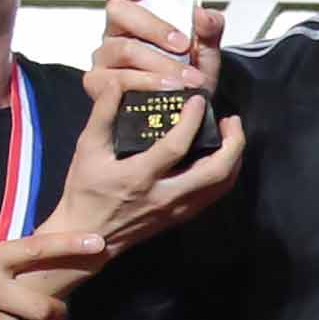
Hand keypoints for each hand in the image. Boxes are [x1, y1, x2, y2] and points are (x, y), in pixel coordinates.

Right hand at [51, 73, 240, 253]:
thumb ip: (102, 115)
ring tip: (231, 135)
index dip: (192, 120)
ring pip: (221, 186)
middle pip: (216, 172)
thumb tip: (115, 84)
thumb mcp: (87, 150)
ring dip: (233, 158)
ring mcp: (177, 209)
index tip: (197, 100)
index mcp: (140, 177)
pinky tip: (220, 158)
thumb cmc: (85, 191)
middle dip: (233, 143)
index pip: (177, 146)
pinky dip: (224, 174)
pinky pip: (213, 195)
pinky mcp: (180, 216)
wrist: (87, 235)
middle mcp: (165, 196)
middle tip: (231, 120)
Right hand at [83, 0, 223, 110]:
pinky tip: (167, 92)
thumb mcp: (207, 49)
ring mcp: (103, 57)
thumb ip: (210, 28)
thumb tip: (203, 15)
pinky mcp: (98, 84)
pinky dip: (147, 85)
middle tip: (183, 45)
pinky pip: (118, 80)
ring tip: (187, 79)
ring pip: (123, 49)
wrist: (189, 111)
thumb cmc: (190, 74)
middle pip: (118, 10)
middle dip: (154, 27)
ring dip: (159, 64)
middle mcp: (113, 31)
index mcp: (134, 13)